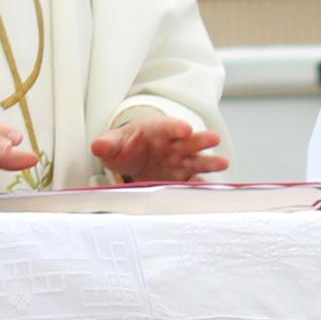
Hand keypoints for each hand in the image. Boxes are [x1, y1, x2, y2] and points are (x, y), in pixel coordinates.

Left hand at [92, 112, 227, 184]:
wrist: (133, 156)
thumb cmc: (126, 145)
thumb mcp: (114, 143)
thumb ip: (107, 144)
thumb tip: (97, 145)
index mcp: (156, 131)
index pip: (167, 127)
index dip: (175, 127)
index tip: (185, 129)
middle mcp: (173, 145)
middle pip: (189, 140)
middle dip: (200, 140)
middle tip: (213, 139)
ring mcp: (180, 162)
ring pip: (197, 160)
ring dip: (209, 162)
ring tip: (222, 163)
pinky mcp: (182, 178)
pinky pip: (194, 181)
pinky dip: (202, 186)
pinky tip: (212, 192)